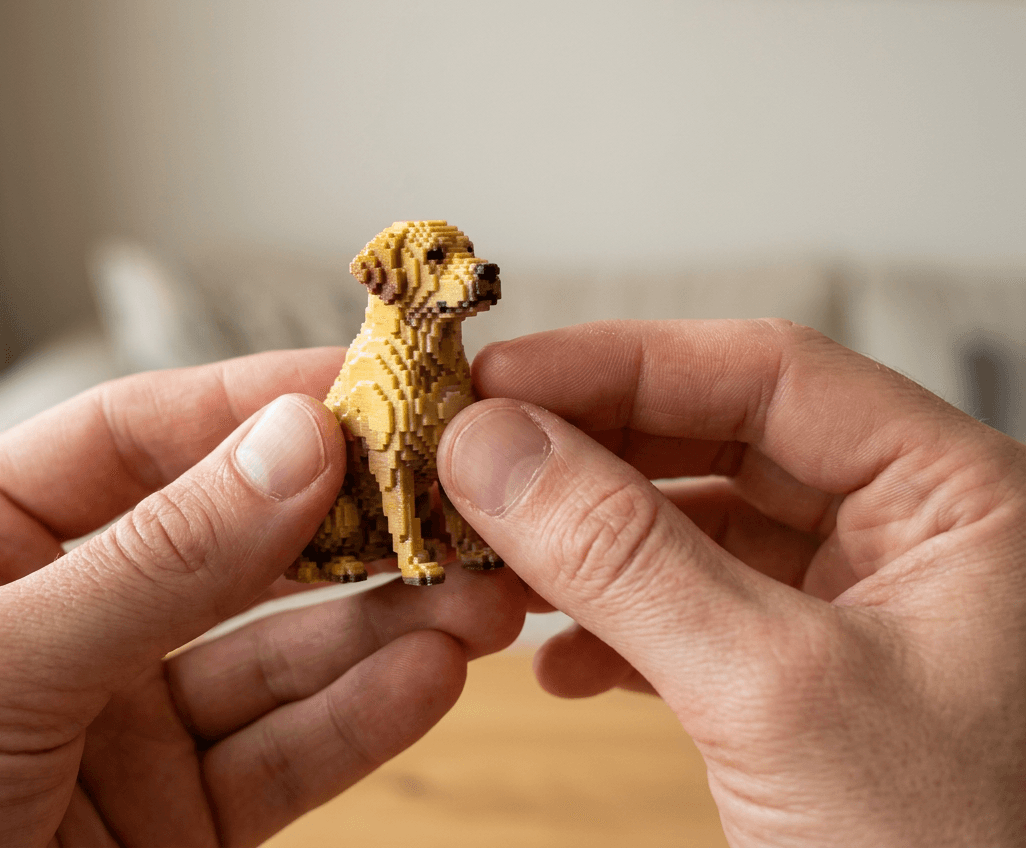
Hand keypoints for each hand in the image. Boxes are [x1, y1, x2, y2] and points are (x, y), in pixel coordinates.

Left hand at [0, 349, 526, 846]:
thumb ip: (150, 563)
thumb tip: (288, 448)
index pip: (138, 438)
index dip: (253, 403)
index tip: (362, 384)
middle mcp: (64, 621)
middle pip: (233, 543)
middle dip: (347, 517)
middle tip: (448, 489)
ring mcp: (127, 723)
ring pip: (280, 654)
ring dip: (382, 622)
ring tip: (472, 592)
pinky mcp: (178, 817)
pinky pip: (285, 755)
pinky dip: (362, 718)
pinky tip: (426, 676)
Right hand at [438, 320, 1025, 847]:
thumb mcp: (775, 694)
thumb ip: (626, 558)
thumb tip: (492, 447)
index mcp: (954, 498)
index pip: (767, 375)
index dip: (618, 364)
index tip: (495, 379)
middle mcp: (907, 536)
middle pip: (716, 442)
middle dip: (586, 458)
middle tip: (472, 461)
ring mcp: (854, 611)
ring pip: (690, 532)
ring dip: (584, 548)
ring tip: (495, 566)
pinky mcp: (805, 682)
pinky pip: (691, 616)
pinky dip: (613, 631)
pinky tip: (559, 665)